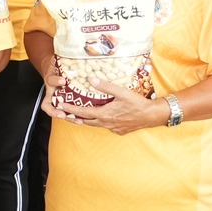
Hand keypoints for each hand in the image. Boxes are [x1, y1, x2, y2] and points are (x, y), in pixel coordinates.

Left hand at [48, 76, 166, 134]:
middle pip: (85, 121)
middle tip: (65, 112)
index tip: (60, 106)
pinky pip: (105, 126)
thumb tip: (91, 79)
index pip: (82, 112)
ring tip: (78, 115)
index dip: (70, 109)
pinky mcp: (119, 131)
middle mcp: (106, 123)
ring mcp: (113, 128)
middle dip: (75, 117)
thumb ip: (105, 86)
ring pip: (95, 125)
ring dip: (86, 120)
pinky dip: (100, 122)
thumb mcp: (121, 92)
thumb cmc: (137, 103)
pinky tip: (101, 117)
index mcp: (104, 114)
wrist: (151, 116)